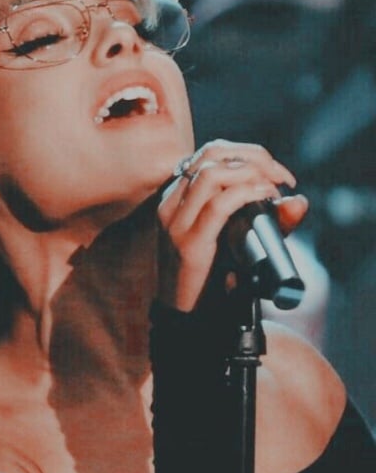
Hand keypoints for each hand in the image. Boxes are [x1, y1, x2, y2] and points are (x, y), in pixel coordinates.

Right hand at [157, 140, 308, 310]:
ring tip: (273, 188)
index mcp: (177, 198)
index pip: (209, 153)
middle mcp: (171, 204)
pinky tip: (265, 198)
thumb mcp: (237, 241)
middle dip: (254, 157)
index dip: (248, 153)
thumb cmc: (214, 279)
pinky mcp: (188, 242)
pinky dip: (247, 194)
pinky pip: (219, 205)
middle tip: (281, 177)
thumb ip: (266, 221)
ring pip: (213, 173)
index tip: (276, 171)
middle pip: (211, 154)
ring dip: (251, 173)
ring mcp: (175, 222)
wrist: (190, 319)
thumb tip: (299, 202)